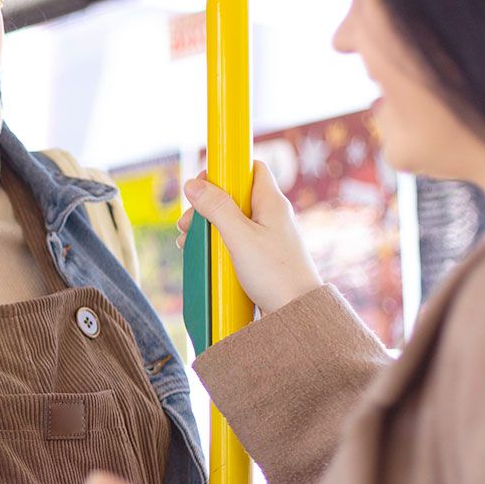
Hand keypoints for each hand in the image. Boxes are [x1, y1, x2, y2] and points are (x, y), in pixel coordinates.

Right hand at [176, 162, 322, 314]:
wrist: (297, 314)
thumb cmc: (276, 274)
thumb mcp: (240, 238)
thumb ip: (217, 208)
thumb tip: (192, 184)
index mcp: (271, 203)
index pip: (251, 168)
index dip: (226, 170)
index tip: (203, 182)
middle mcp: (271, 216)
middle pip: (234, 196)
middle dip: (207, 204)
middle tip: (187, 222)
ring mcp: (267, 238)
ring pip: (231, 220)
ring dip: (208, 227)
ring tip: (187, 242)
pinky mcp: (261, 258)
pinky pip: (235, 242)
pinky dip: (217, 245)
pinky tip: (202, 257)